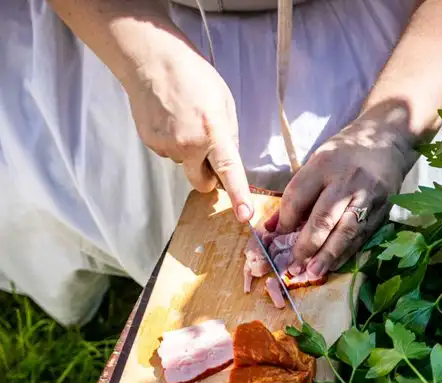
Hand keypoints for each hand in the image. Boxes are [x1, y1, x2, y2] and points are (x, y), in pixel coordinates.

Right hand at [122, 39, 252, 220]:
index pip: (229, 171)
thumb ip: (228, 134)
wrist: (150, 59)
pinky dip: (171, 142)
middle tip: (207, 155)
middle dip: (208, 177)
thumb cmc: (191, 75)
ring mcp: (168, 146)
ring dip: (188, 151)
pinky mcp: (152, 144)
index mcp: (213, 130)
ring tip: (183, 119)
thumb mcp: (223, 100)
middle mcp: (189, 144)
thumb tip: (227, 160)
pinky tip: (169, 119)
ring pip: (184, 164)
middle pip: (202, 183)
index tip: (244, 216)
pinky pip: (168, 154)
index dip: (238, 196)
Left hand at [272, 114, 415, 276]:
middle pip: (323, 219)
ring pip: (345, 232)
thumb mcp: (317, 162)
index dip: (285, 222)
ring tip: (313, 273)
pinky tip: (332, 265)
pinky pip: (361, 237)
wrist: (387, 140)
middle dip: (306, 246)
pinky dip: (345, 253)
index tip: (276, 240)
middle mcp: (347, 181)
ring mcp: (367, 197)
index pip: (298, 197)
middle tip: (293, 267)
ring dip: (328, 256)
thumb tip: (273, 228)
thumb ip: (297, 195)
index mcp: (324, 164)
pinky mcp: (381, 210)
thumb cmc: (346, 153)